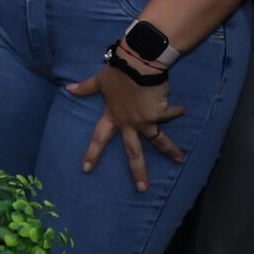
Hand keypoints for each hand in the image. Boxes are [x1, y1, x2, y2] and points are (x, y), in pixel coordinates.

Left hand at [70, 57, 185, 191]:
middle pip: (133, 152)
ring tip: (181, 159)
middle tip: (143, 189)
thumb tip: (69, 88)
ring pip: (159, 140)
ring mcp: (145, 120)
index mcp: (113, 116)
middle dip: (138, 172)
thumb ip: (86, 87)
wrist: (138, 64)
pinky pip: (171, 113)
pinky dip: (177, 111)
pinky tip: (184, 110)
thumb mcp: (100, 80)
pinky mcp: (160, 113)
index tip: (86, 169)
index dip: (93, 153)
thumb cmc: (118, 71)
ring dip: (171, 150)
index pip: (99, 138)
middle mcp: (129, 123)